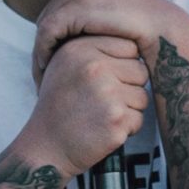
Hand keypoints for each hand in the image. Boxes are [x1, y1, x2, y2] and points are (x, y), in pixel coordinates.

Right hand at [18, 32, 149, 176]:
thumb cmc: (59, 106)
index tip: (104, 81)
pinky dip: (126, 129)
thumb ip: (93, 47)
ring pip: (142, 97)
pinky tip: (103, 130)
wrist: (45, 147)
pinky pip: (139, 120)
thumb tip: (132, 40)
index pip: (129, 47)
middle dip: (128, 88)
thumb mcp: (64, 65)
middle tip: (102, 102)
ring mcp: (107, 94)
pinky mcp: (116, 120)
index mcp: (81, 49)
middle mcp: (94, 68)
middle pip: (140, 71)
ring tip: (101, 116)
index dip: (122, 66)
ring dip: (128, 110)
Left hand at [30, 0, 188, 83]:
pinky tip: (46, 70)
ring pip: (43, 29)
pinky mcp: (74, 6)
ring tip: (40, 82)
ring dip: (38, 55)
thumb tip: (70, 54)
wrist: (158, 28)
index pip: (53, 18)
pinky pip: (48, 32)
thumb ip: (88, 35)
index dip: (46, 44)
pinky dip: (43, 51)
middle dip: (39, 52)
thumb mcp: (105, 34)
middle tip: (37, 81)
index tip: (44, 72)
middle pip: (45, 23)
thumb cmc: (136, 35)